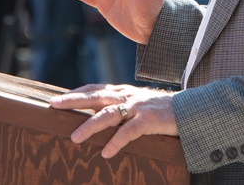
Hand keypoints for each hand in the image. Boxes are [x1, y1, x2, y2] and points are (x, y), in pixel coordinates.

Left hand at [50, 84, 177, 158]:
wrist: (189, 109)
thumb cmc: (161, 109)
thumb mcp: (138, 104)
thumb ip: (120, 106)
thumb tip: (98, 115)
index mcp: (123, 92)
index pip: (95, 89)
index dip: (76, 93)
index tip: (57, 99)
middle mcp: (127, 96)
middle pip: (95, 97)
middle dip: (73, 101)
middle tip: (54, 106)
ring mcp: (138, 107)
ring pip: (109, 114)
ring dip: (90, 125)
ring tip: (74, 138)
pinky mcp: (149, 120)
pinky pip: (129, 131)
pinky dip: (116, 141)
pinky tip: (106, 152)